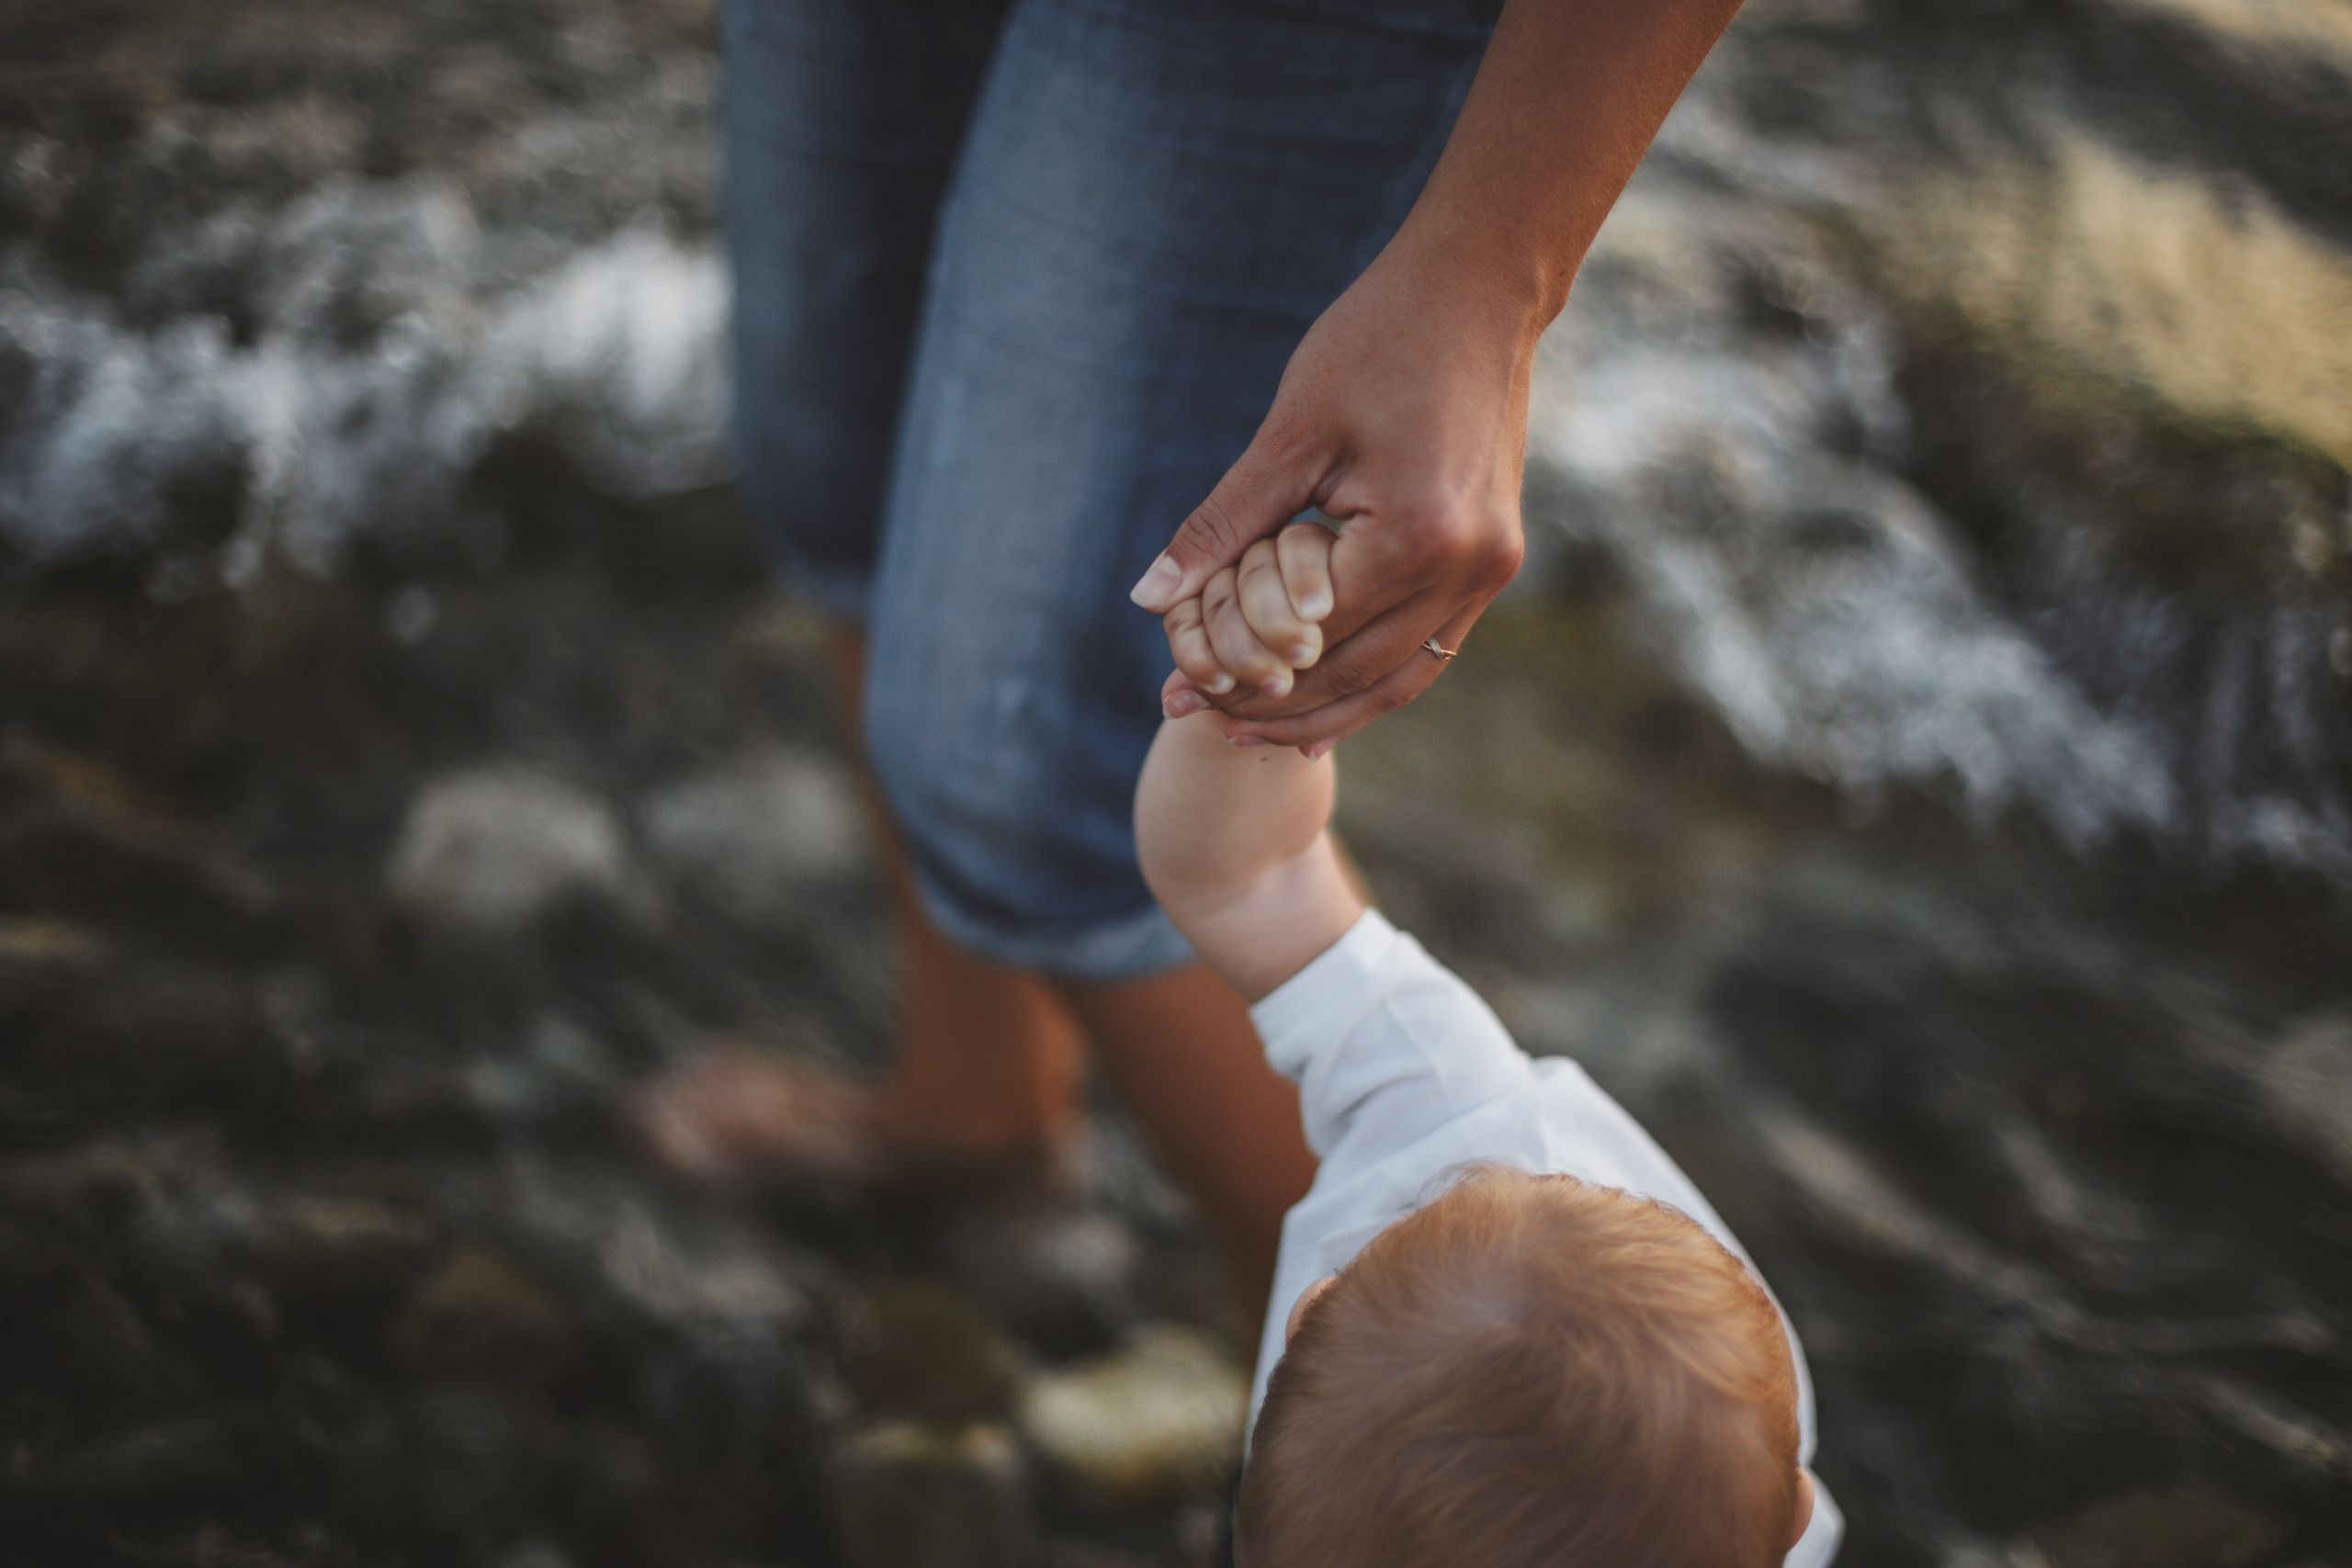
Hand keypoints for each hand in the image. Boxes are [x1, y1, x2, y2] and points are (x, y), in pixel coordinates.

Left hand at [1131, 237, 1529, 748]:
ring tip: (1254, 732)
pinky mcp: (1495, 560)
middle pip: (1356, 673)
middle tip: (1200, 721)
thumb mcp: (1289, 433)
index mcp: (1414, 536)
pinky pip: (1430, 648)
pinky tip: (1327, 709)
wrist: (1477, 290)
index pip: (1308, 637)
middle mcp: (1464, 567)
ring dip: (1328, 710)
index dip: (1238, 671)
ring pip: (1400, 678)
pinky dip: (1376, 680)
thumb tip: (1146, 600)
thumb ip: (1221, 526)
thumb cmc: (1375, 341)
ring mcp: (1489, 569)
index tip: (1177, 693)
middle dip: (1275, 706)